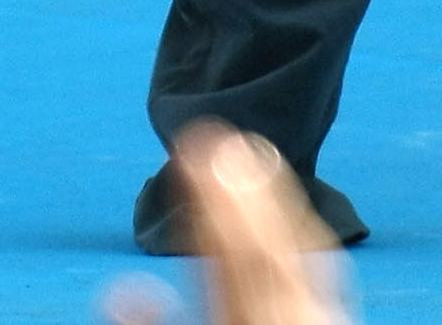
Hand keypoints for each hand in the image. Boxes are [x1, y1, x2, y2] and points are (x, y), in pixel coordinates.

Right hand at [105, 127, 347, 324]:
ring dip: (274, 203)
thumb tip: (119, 289)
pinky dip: (302, 236)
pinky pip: (323, 278)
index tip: (192, 151)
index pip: (228, 261)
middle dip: (241, 191)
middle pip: (267, 253)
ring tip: (249, 156)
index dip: (210, 202)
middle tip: (216, 136)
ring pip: (303, 260)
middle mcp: (287, 323)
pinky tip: (290, 218)